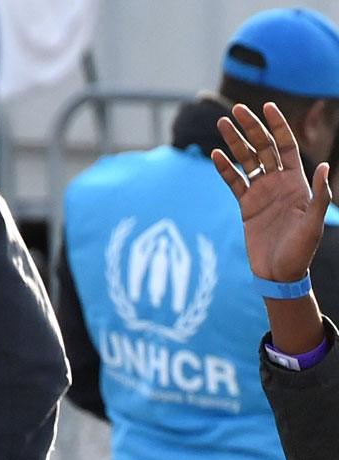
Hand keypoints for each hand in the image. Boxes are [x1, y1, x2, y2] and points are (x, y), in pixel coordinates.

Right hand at [211, 102, 331, 281]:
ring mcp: (260, 192)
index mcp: (297, 182)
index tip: (267, 107)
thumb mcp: (313, 224)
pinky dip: (224, 168)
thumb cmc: (301, 251)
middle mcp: (278, 182)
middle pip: (263, 147)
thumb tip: (322, 165)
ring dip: (234, 142)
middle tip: (237, 110)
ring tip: (222, 124)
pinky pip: (233, 182)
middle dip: (251, 128)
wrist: (280, 273)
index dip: (277, 126)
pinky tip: (215, 154)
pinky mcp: (245, 205)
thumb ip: (318, 195)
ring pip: (246, 160)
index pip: (286, 146)